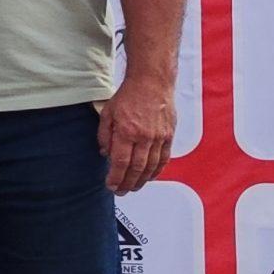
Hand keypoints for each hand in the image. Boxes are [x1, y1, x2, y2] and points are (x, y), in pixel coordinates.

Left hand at [96, 76, 175, 193]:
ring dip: (142, 180)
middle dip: (128, 183)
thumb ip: (104, 135)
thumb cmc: (128, 96)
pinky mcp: (169, 135)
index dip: (115, 177)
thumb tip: (105, 155)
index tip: (111, 185)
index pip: (120, 162)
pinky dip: (157, 170)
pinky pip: (164, 158)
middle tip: (121, 191)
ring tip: (133, 187)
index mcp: (127, 131)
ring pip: (151, 166)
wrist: (152, 82)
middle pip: (136, 168)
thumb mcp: (108, 113)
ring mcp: (159, 137)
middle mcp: (145, 136)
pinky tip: (150, 177)